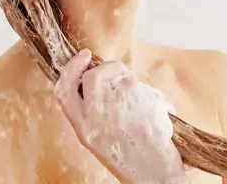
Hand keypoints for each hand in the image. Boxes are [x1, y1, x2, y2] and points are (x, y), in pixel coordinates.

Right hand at [54, 49, 187, 183]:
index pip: (65, 91)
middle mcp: (97, 126)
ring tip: (145, 99)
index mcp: (83, 131)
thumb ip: (93, 111)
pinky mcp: (145, 122)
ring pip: (125, 82)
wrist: (156, 183)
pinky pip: (148, 95)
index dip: (71, 68)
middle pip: (94, 78)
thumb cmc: (131, 160)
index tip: (84, 55)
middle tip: (121, 71)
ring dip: (137, 84)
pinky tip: (161, 113)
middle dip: (110, 68)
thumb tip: (97, 74)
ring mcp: (120, 124)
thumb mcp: (100, 139)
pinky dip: (158, 99)